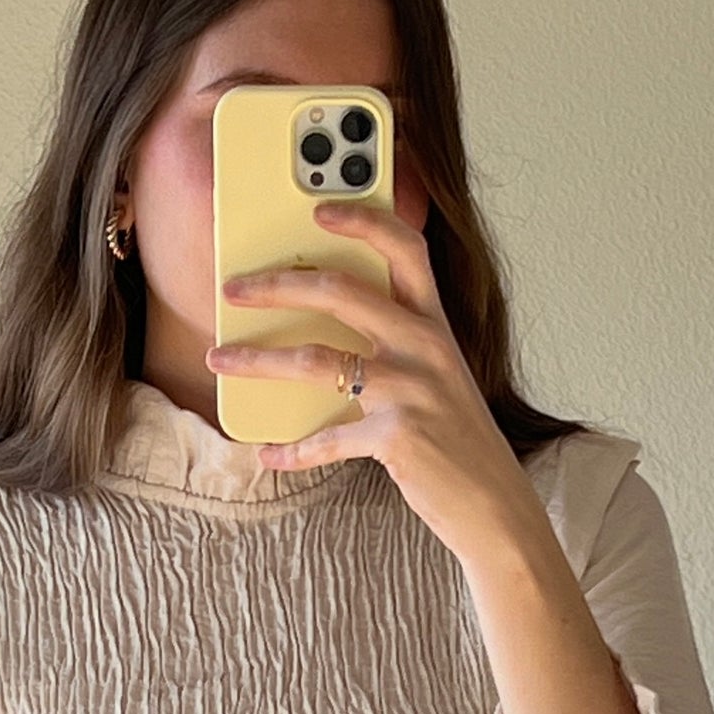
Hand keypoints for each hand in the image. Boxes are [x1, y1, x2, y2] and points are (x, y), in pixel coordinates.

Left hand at [208, 196, 543, 563]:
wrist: (494, 505)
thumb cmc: (456, 440)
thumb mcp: (436, 379)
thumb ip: (394, 348)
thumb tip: (319, 332)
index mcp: (436, 324)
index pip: (404, 248)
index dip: (363, 219)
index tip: (319, 208)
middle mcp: (426, 346)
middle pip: (341, 291)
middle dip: (277, 284)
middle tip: (233, 288)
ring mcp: (412, 389)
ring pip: (316, 359)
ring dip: (257, 358)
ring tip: (219, 360)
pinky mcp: (397, 435)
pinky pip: (326, 437)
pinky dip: (292, 450)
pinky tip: (268, 454)